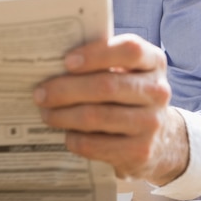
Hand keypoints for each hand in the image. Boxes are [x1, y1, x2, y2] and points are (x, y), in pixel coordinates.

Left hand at [33, 33, 188, 185]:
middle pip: (107, 85)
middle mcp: (158, 90)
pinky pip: (97, 144)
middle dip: (66, 89)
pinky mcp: (141, 150)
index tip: (66, 61)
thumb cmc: (128, 95)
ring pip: (98, 116)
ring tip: (46, 113)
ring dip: (64, 115)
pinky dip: (75, 139)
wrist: (160, 139)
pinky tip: (66, 134)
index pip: (129, 50)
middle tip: (40, 93)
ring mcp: (152, 122)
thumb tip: (52, 61)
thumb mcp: (126, 71)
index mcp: (153, 61)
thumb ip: (101, 61)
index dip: (96, 54)